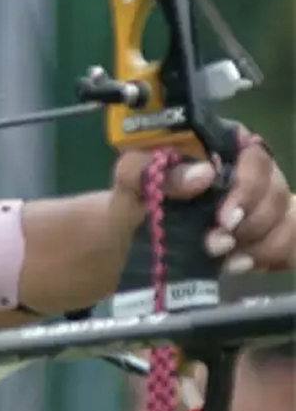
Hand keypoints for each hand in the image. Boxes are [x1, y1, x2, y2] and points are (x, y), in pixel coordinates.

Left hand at [111, 126, 293, 273]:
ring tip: (224, 260)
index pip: (253, 156)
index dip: (247, 187)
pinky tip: (241, 265)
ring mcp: (263, 201)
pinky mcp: (269, 231)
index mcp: (220, 146)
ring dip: (259, 244)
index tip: (225, 219)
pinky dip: (272, 255)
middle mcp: (249, 169)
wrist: (134, 240)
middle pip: (275, 190)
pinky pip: (292, 240)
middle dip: (249, 223)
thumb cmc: (136, 201)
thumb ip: (154, 169)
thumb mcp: (131, 180)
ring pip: (286, 218)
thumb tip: (204, 174)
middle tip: (215, 245)